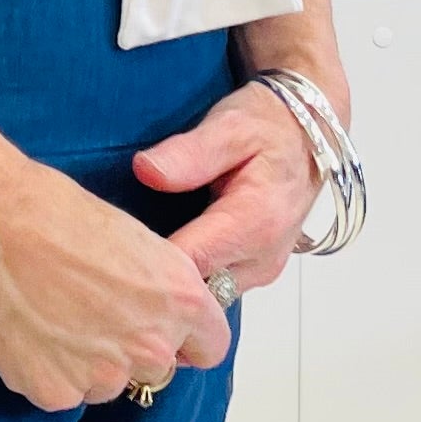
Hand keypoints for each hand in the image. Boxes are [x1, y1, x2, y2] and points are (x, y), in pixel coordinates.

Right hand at [0, 135, 233, 414]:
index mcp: (181, 301)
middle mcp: (151, 346)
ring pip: (106, 384)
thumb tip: (155, 313)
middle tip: (92, 313)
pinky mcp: (55, 392)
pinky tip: (28, 330)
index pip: (211, 348)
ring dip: (88, 363)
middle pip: (156, 369)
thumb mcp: (134, 240)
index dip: (186, 337)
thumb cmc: (55, 213)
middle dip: (132, 349)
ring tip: (52, 315)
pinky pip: (61, 391)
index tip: (163, 328)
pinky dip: (46, 369)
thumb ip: (159, 288)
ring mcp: (104, 377)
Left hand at [130, 73, 334, 298]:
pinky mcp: (254, 272)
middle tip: (114, 249)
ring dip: (171, 280)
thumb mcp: (229, 126)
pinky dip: (188, 277)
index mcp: (257, 223)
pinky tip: (162, 254)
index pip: (190, 264)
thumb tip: (146, 171)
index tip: (113, 244)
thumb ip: (189, 153)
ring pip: (203, 295)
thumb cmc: (268, 126)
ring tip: (133, 252)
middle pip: (195, 289)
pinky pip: (213, 287)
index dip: (148, 260)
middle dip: (154, 275)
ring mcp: (261, 270)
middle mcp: (263, 258)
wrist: (307, 135)